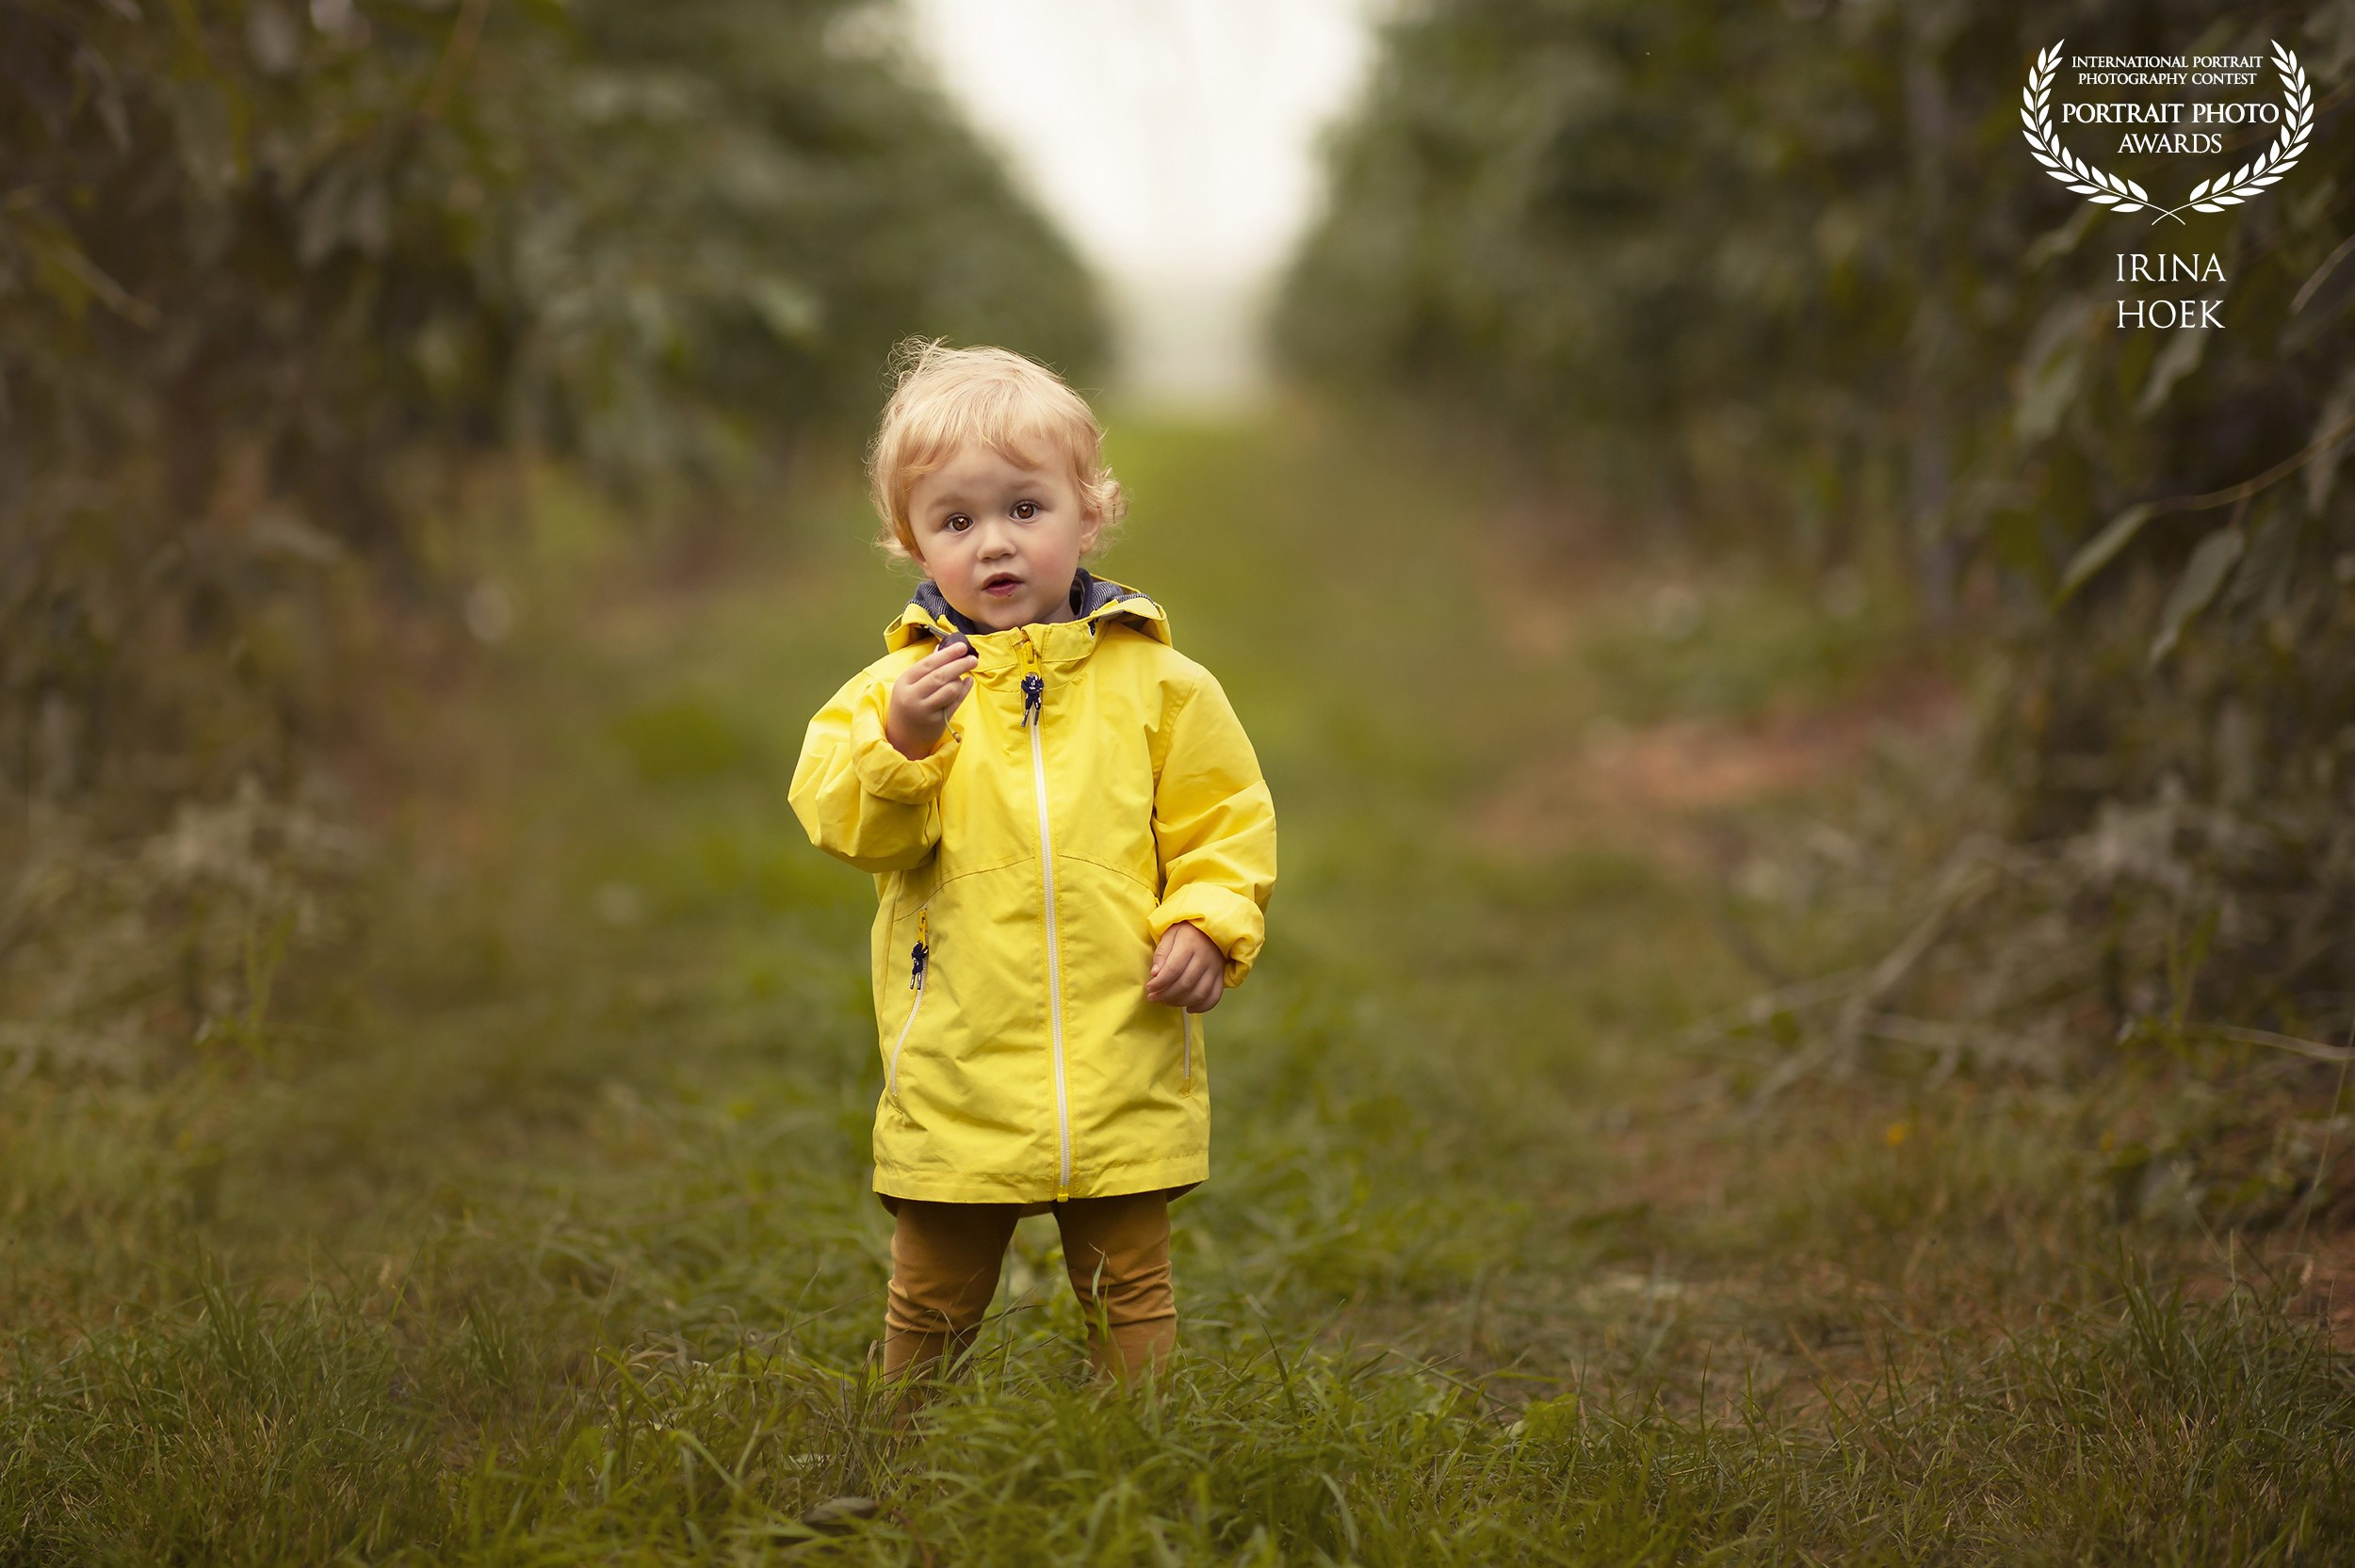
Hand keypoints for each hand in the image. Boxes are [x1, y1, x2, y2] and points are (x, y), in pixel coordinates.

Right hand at [885, 641, 976, 758]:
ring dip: (959, 681)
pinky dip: (964, 691)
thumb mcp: (909, 684)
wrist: (901, 737)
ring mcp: (925, 710)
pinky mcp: (937, 721)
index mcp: (904, 682)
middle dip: (959, 664)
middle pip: (940, 676)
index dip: (946, 654)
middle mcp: (913, 696)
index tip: (962, 646)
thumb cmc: (907, 704)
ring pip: (949, 689)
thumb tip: (942, 648)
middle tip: (973, 658)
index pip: (928, 664)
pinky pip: (955, 703)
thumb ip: (926, 667)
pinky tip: (968, 683)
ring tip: (961, 677)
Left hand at [1147, 920, 1223, 1012]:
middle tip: (1153, 998)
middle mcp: (1204, 958)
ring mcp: (1215, 968)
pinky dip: (1202, 1007)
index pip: (1173, 969)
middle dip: (1166, 995)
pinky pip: (1214, 996)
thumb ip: (1162, 953)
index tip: (1149, 988)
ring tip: (1166, 1002)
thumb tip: (1155, 974)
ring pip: (1199, 993)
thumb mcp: (1170, 934)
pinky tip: (1189, 1008)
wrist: (1212, 927)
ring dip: (1180, 1002)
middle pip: (1185, 984)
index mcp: (1189, 944)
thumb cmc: (1186, 930)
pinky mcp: (1221, 976)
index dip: (1159, 983)